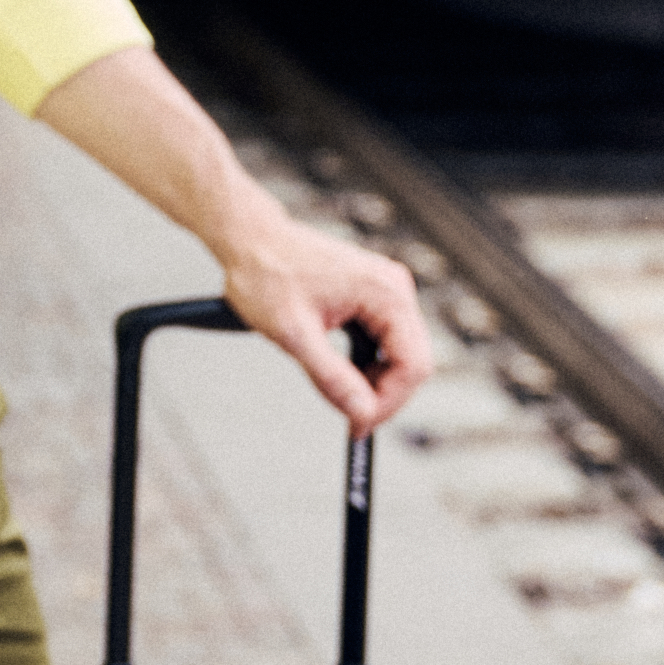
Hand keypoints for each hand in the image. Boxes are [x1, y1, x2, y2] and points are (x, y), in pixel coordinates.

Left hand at [218, 203, 432, 436]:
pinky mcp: (373, 295)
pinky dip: (364, 363)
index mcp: (386, 292)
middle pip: (412, 361)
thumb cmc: (266, 274)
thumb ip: (332, 378)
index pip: (414, 365)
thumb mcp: (295, 335)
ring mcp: (386, 290)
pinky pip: (383, 341)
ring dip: (372, 379)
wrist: (249, 239)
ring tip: (337, 392)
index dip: (389, 403)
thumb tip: (362, 413)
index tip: (358, 425)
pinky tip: (338, 371)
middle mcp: (394, 288)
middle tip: (349, 418)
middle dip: (381, 394)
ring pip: (398, 354)